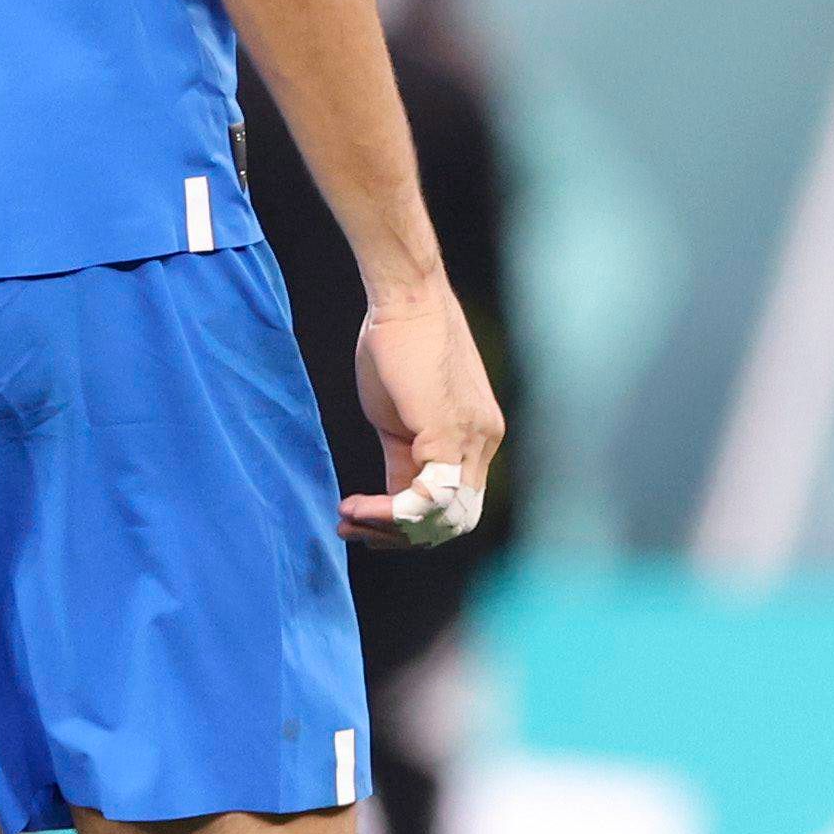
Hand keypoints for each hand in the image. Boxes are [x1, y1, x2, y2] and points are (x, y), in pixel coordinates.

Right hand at [345, 289, 505, 551]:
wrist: (403, 297)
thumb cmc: (396, 343)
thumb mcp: (400, 417)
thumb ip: (405, 459)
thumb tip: (395, 498)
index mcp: (477, 437)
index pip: (455, 503)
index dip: (411, 524)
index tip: (365, 521)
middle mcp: (484, 441)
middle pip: (455, 520)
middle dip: (403, 536)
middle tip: (356, 529)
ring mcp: (472, 438)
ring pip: (443, 516)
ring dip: (389, 528)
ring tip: (349, 518)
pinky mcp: (449, 432)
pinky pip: (426, 497)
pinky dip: (387, 512)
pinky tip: (355, 506)